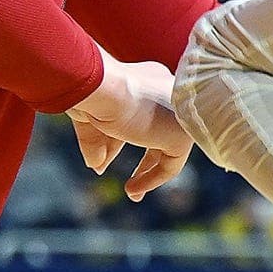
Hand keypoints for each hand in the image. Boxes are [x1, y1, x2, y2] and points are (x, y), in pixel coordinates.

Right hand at [67, 59, 191, 199]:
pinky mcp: (181, 135)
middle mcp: (168, 92)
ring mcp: (179, 113)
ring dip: (148, 172)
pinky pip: (170, 165)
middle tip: (131, 182)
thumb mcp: (91, 119)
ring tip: (132, 192)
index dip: (123, 138)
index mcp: (149, 78)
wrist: (104, 88)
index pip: (141, 114)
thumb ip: (96, 141)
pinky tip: (132, 189)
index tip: (107, 157)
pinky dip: (152, 179)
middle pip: (156, 131)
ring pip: (166, 147)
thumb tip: (97, 166)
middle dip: (146, 160)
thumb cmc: (92, 96)